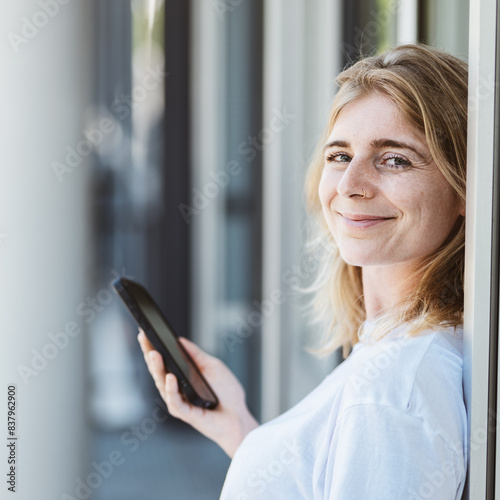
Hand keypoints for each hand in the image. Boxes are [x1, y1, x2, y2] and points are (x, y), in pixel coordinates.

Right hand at [137, 330, 258, 457]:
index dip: (153, 348)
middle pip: (158, 371)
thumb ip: (196, 354)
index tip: (145, 333)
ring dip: (157, 368)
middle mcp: (176, 389)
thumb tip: (179, 340)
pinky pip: (175, 401)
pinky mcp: (186, 413)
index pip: (164, 361)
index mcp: (182, 377)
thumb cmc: (226, 392)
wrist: (238, 415)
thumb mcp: (212, 366)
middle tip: (144, 339)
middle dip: (149, 354)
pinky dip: (171, 389)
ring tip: (154, 354)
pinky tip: (170, 377)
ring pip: (162, 385)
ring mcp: (179, 402)